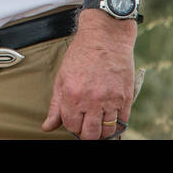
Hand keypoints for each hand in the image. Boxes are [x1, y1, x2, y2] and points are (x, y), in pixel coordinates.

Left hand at [41, 12, 136, 139]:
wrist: (105, 37)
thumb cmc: (81, 54)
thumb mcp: (62, 77)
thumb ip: (55, 105)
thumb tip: (47, 127)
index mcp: (72, 95)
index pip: (71, 127)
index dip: (72, 126)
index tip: (75, 119)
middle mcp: (92, 100)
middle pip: (90, 134)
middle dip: (86, 133)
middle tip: (86, 123)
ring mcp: (110, 100)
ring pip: (107, 131)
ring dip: (102, 130)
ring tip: (98, 121)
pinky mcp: (125, 97)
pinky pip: (122, 122)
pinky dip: (116, 123)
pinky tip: (110, 116)